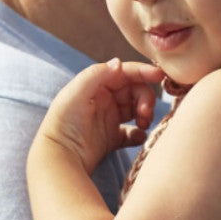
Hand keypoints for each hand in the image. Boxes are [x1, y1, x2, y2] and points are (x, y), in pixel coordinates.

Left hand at [39, 58, 163, 172]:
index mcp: (96, 85)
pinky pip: (134, 133)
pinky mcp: (113, 139)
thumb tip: (119, 62)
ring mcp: (109, 119)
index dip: (143, 72)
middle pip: (135, 91)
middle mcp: (104, 100)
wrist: (60, 157)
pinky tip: (138, 137)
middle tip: (145, 114)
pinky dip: (140, 134)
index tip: (160, 76)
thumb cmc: (64, 122)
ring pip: (137, 110)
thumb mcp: (76, 93)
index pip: (124, 73)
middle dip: (145, 99)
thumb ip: (97, 74)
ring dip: (145, 115)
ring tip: (142, 125)